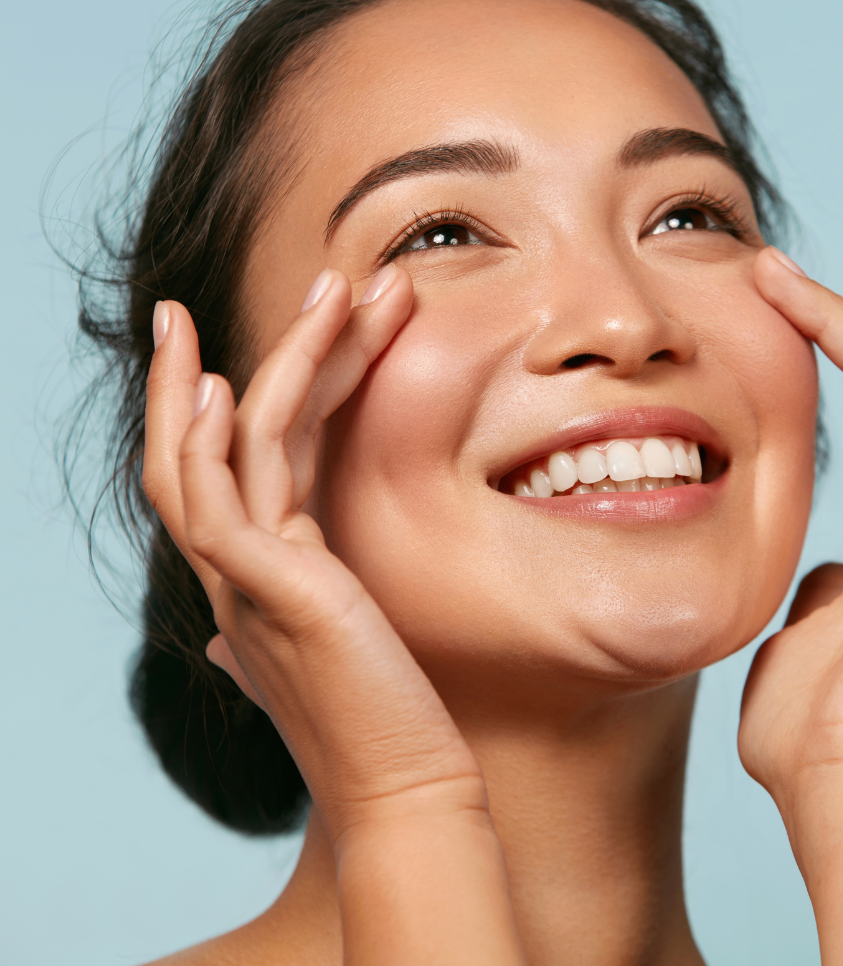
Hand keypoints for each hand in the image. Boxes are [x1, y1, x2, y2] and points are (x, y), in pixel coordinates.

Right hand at [143, 264, 483, 834]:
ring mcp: (243, 579)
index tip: (299, 328)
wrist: (406, 787)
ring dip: (275, 360)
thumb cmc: (387, 715)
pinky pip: (219, 501)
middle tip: (322, 280)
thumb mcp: (343, 637)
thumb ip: (305, 604)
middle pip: (224, 434)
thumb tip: (264, 608)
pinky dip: (211, 441)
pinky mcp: (265, 592)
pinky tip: (230, 386)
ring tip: (329, 288)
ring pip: (224, 447)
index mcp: (263, 568)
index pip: (244, 456)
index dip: (264, 385)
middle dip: (270, 349)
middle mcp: (239, 567)